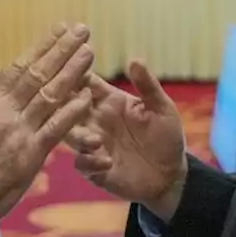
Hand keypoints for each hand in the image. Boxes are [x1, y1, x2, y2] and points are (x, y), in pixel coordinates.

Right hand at [0, 24, 94, 232]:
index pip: (19, 67)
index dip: (42, 47)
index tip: (58, 31)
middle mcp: (5, 110)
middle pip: (38, 74)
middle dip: (62, 50)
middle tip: (81, 30)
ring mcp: (19, 131)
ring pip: (50, 94)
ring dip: (72, 72)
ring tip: (89, 52)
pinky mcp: (31, 154)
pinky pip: (56, 128)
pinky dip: (72, 110)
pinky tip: (88, 96)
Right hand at [64, 60, 187, 221]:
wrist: (170, 176)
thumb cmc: (166, 136)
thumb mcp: (162, 109)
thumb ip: (147, 86)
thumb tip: (135, 59)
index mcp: (109, 101)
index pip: (85, 83)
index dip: (74, 74)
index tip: (67, 66)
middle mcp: (95, 120)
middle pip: (68, 107)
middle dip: (65, 103)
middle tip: (70, 103)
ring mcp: (93, 145)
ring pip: (70, 135)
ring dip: (78, 136)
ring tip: (96, 140)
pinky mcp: (95, 169)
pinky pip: (82, 164)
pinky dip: (90, 162)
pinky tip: (107, 163)